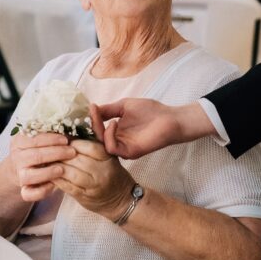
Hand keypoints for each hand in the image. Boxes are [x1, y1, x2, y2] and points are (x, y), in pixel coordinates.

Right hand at [8, 131, 75, 202]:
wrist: (23, 169)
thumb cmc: (38, 150)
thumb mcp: (40, 139)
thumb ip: (50, 134)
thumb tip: (69, 130)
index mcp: (18, 142)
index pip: (34, 139)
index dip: (51, 139)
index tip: (66, 139)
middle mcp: (16, 158)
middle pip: (34, 156)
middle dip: (55, 153)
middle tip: (72, 152)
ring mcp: (19, 175)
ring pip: (29, 176)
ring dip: (48, 172)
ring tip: (63, 168)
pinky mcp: (23, 190)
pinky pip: (30, 194)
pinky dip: (42, 190)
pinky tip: (54, 185)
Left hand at [53, 137, 133, 219]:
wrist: (121, 200)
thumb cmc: (113, 171)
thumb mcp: (109, 150)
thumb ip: (98, 131)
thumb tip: (93, 107)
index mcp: (107, 158)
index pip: (88, 146)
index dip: (73, 142)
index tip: (62, 139)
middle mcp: (101, 172)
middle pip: (76, 159)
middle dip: (61, 153)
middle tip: (48, 148)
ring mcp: (93, 186)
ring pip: (70, 173)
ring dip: (56, 166)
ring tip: (47, 160)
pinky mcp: (84, 198)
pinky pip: (67, 187)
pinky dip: (56, 179)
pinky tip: (50, 174)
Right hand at [92, 99, 212, 158]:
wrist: (170, 118)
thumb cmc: (150, 111)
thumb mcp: (124, 106)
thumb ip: (108, 109)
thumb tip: (91, 109)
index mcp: (115, 132)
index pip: (97, 130)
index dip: (91, 119)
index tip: (90, 107)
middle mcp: (118, 142)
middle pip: (96, 139)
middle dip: (93, 124)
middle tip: (93, 111)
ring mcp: (124, 148)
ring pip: (102, 145)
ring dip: (100, 130)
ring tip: (107, 118)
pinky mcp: (131, 152)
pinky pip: (112, 148)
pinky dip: (109, 136)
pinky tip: (115, 123)